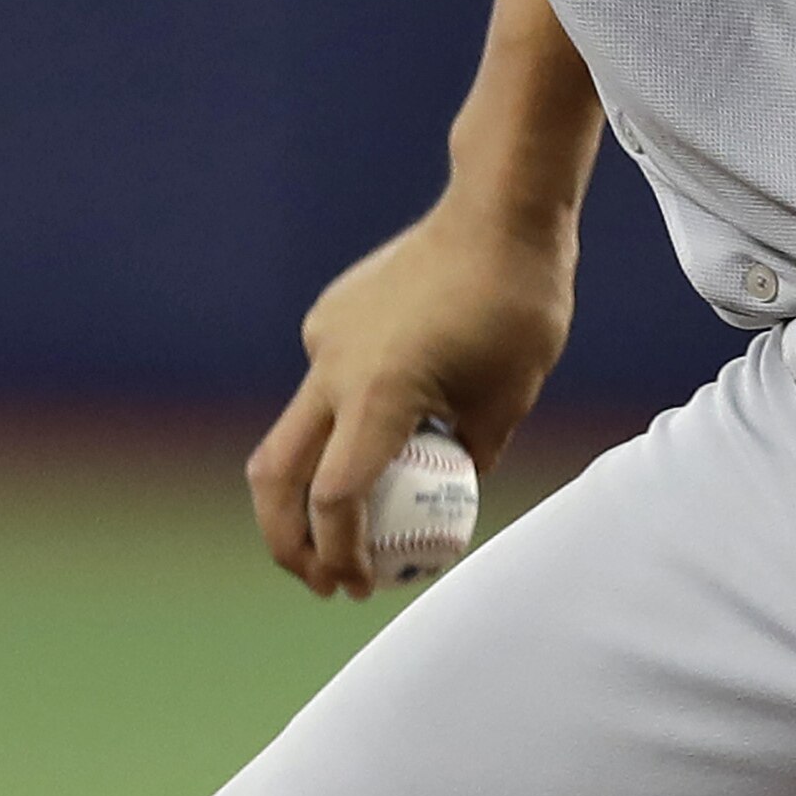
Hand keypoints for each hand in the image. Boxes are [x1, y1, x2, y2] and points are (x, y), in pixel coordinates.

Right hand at [247, 197, 574, 598]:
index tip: (360, 586)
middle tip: (323, 580)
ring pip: (295, 430)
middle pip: (276, 474)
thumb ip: (469, 459)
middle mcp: (334, 366)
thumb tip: (448, 499)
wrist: (500, 209)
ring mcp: (325, 336)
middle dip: (288, 540)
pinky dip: (341, 423)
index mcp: (379, 394)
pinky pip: (325, 384)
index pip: (335, 499)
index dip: (339, 555)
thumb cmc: (519, 305)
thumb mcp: (508, 402)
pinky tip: (392, 425)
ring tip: (354, 522)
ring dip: (312, 485)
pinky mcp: (330, 314)